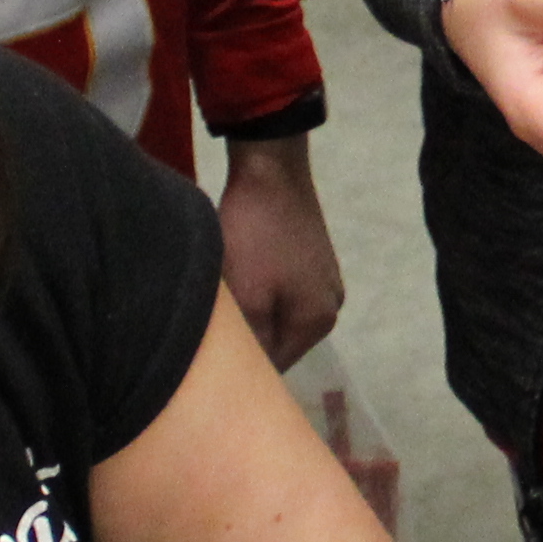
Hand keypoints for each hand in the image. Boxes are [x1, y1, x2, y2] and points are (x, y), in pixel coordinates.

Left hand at [214, 135, 343, 368]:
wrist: (270, 169)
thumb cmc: (255, 236)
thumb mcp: (247, 296)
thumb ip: (252, 341)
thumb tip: (251, 371)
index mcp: (319, 321)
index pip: (276, 365)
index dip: (242, 363)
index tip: (211, 353)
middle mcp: (331, 306)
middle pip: (279, 339)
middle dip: (248, 335)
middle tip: (214, 325)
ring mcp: (325, 280)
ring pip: (278, 314)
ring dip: (252, 311)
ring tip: (225, 298)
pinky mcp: (313, 257)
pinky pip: (282, 290)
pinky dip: (260, 289)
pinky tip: (240, 273)